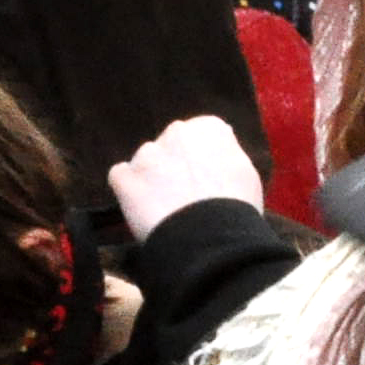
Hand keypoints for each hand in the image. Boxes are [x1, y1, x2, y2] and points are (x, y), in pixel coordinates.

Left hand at [108, 115, 265, 241]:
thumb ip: (225, 156)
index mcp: (210, 128)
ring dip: (151, 177)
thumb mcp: (244, 172)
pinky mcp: (125, 178)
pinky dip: (127, 189)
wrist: (208, 236)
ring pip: (145, 161)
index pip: (202, 132)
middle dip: (174, 162)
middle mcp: (177, 132)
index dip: (202, 157)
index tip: (205, 175)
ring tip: (162, 206)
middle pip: (170, 143)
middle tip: (183, 191)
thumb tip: (217, 159)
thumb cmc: (235, 207)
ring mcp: (147, 154)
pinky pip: (120, 177)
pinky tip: (141, 207)